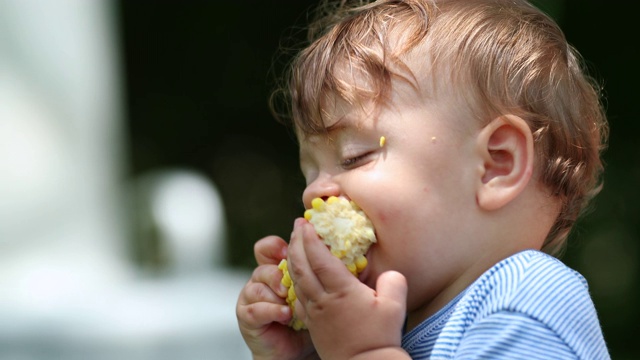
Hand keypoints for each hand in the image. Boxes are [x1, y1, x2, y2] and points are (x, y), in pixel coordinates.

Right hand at [236, 235, 316, 359]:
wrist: (297, 350)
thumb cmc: (310, 318)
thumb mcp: (318, 292)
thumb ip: (324, 274)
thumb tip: (348, 261)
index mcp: (277, 268)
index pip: (269, 248)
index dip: (276, 247)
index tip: (290, 251)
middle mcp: (262, 279)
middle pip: (263, 266)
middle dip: (277, 274)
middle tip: (289, 284)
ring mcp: (252, 297)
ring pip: (257, 287)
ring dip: (274, 294)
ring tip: (289, 303)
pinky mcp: (247, 316)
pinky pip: (254, 309)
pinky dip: (271, 310)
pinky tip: (285, 315)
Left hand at [288, 218, 408, 358]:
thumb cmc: (380, 337)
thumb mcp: (395, 306)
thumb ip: (393, 281)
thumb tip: (389, 272)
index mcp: (341, 291)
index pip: (319, 258)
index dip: (310, 238)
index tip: (306, 222)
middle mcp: (322, 299)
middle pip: (301, 265)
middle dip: (296, 242)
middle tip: (298, 226)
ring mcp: (314, 312)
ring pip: (296, 280)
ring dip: (293, 259)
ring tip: (295, 244)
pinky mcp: (312, 324)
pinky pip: (298, 296)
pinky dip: (295, 280)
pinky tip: (298, 275)